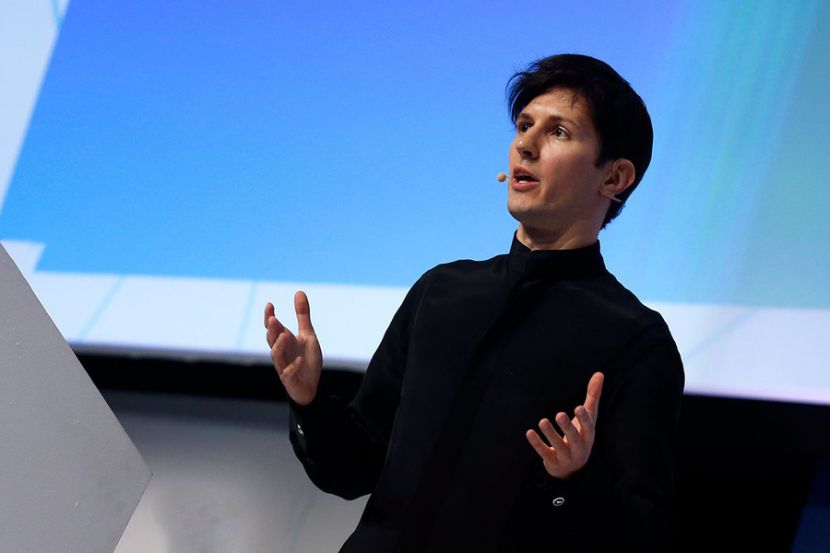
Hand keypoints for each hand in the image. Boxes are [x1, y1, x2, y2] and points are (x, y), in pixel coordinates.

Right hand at [264, 291, 322, 405]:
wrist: (311, 384)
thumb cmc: (307, 358)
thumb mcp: (308, 334)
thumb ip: (302, 315)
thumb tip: (299, 291)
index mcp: (284, 340)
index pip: (272, 327)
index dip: (269, 316)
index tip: (270, 304)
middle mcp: (281, 351)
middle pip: (271, 339)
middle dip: (272, 329)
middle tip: (272, 318)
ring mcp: (284, 365)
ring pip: (276, 355)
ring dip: (279, 346)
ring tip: (284, 335)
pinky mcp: (290, 379)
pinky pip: (288, 373)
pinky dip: (293, 366)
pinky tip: (300, 360)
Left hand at [526, 372, 603, 479]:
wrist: (573, 469)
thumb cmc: (581, 435)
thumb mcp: (588, 418)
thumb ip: (593, 396)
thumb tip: (599, 373)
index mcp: (588, 436)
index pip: (589, 428)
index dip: (584, 419)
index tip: (578, 408)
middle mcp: (580, 448)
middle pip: (575, 439)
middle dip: (567, 427)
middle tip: (559, 414)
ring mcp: (566, 457)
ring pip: (559, 446)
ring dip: (550, 434)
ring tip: (542, 421)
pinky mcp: (553, 462)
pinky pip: (545, 453)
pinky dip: (537, 443)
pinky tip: (529, 432)